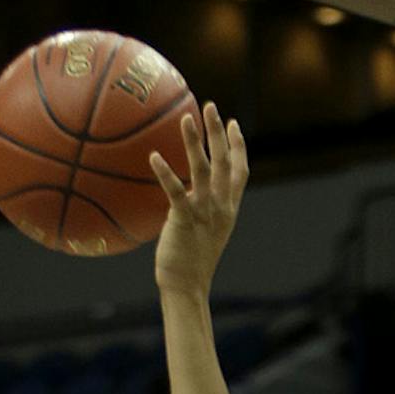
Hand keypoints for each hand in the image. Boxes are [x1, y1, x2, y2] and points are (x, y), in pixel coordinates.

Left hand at [150, 103, 248, 299]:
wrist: (187, 287)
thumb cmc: (191, 261)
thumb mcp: (205, 231)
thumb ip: (201, 208)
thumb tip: (186, 192)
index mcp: (228, 208)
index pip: (240, 171)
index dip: (238, 146)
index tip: (233, 123)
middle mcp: (221, 207)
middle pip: (224, 162)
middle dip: (218, 132)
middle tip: (210, 106)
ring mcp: (204, 213)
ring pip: (203, 169)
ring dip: (195, 142)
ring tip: (186, 118)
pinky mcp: (185, 220)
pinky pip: (176, 192)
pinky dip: (165, 173)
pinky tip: (154, 156)